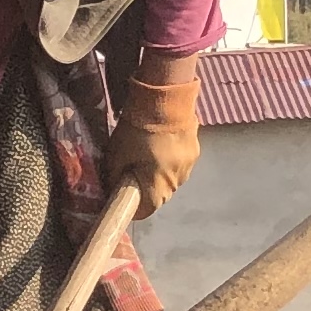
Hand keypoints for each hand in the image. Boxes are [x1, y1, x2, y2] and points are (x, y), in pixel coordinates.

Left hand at [106, 52, 200, 208]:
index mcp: (158, 188)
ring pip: (171, 178)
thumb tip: (113, 188)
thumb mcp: (115, 155)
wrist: (164, 99)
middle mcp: (177, 182)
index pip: (145, 211)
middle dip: (146, 187)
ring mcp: (190, 166)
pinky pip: (180, 162)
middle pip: (160, 195)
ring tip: (148, 152)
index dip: (132, 206)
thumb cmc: (136, 130)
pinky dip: (170, 157)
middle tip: (132, 169)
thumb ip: (114, 178)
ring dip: (160, 172)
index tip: (123, 195)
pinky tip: (161, 141)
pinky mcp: (196, 149)